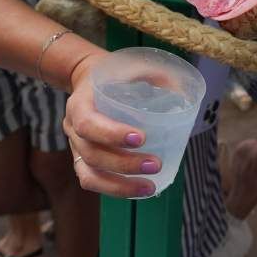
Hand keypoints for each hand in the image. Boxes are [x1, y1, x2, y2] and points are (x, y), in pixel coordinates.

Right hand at [62, 54, 163, 197]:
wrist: (88, 76)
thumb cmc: (115, 73)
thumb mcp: (132, 66)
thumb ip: (155, 76)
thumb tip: (184, 94)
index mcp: (80, 103)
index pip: (87, 123)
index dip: (111, 134)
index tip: (141, 138)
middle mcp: (72, 128)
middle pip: (91, 154)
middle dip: (124, 164)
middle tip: (155, 164)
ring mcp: (75, 147)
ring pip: (89, 175)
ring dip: (120, 186)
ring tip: (150, 188)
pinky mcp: (83, 159)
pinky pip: (92, 181)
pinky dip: (114, 190)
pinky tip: (139, 190)